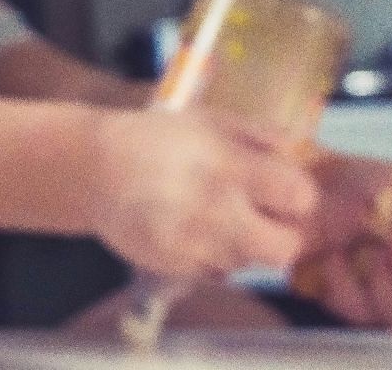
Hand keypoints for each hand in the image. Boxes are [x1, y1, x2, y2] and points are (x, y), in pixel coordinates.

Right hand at [90, 107, 318, 277]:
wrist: (92, 169)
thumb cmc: (154, 138)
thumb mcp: (207, 120)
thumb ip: (257, 134)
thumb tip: (297, 151)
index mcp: (229, 167)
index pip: (300, 197)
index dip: (297, 195)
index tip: (282, 189)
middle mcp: (216, 211)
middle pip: (285, 248)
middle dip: (282, 233)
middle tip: (265, 217)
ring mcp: (194, 244)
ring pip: (250, 263)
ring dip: (245, 244)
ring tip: (220, 219)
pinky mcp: (175, 267)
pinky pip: (217, 271)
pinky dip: (214, 255)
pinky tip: (194, 230)